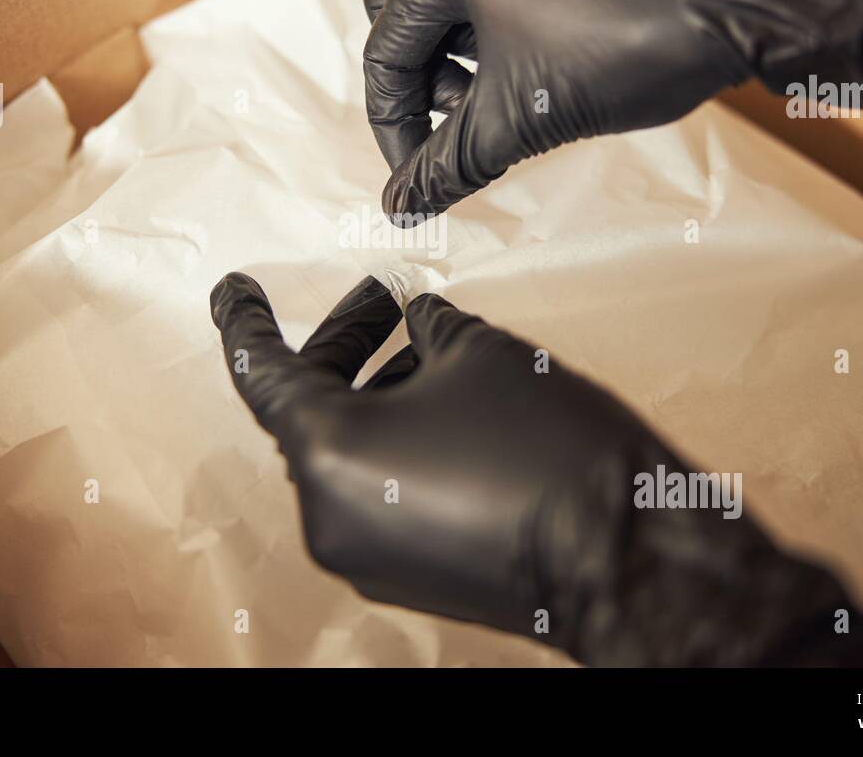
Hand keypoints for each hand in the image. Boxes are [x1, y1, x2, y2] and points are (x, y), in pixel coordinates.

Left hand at [210, 272, 862, 664]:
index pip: (261, 371)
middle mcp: (329, 513)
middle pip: (313, 410)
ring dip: (383, 394)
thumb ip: (430, 329)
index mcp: (328, 450)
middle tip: (383, 300)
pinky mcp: (408, 575)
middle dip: (347, 346)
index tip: (234, 286)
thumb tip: (419, 324)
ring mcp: (367, 554)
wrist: (628, 558)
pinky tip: (451, 407)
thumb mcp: (482, 353)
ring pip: (351, 452)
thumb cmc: (550, 446)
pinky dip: (398, 443)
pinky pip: (380, 492)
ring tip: (438, 350)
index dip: (245, 319)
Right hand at [363, 0, 862, 221]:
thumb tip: (401, 208)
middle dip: (422, 84)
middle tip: (454, 131)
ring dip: (461, 62)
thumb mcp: (521, 118)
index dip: (395, 129)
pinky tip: (533, 76)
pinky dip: (500, 35)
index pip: (386, 49)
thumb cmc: (625, 44)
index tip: (418, 180)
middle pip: (408, 12)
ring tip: (497, 110)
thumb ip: (450, 164)